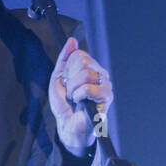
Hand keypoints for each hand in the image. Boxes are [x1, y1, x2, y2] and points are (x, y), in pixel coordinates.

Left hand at [48, 36, 113, 156]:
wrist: (68, 125)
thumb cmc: (64, 104)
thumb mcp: (58, 78)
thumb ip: (64, 59)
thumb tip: (72, 40)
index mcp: (90, 68)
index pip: (78, 55)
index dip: (67, 70)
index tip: (67, 83)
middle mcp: (100, 74)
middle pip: (83, 61)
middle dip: (70, 79)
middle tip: (71, 92)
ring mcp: (105, 84)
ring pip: (85, 73)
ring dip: (73, 89)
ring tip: (75, 98)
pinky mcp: (107, 96)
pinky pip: (88, 88)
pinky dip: (79, 96)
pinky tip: (81, 102)